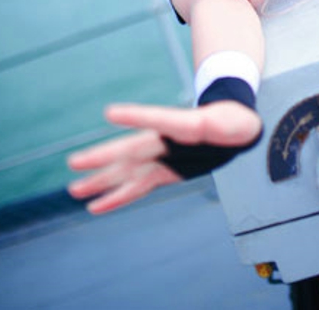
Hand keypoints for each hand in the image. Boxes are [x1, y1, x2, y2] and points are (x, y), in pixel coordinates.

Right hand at [67, 101, 260, 213]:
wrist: (230, 127)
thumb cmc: (228, 121)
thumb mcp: (232, 123)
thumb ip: (227, 124)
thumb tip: (244, 126)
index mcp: (179, 126)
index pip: (157, 119)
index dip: (136, 116)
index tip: (110, 112)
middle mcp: (164, 141)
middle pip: (130, 150)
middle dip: (104, 157)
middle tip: (74, 163)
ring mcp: (160, 157)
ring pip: (127, 170)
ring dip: (103, 181)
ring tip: (75, 190)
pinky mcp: (163, 172)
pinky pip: (137, 186)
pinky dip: (118, 196)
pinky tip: (97, 206)